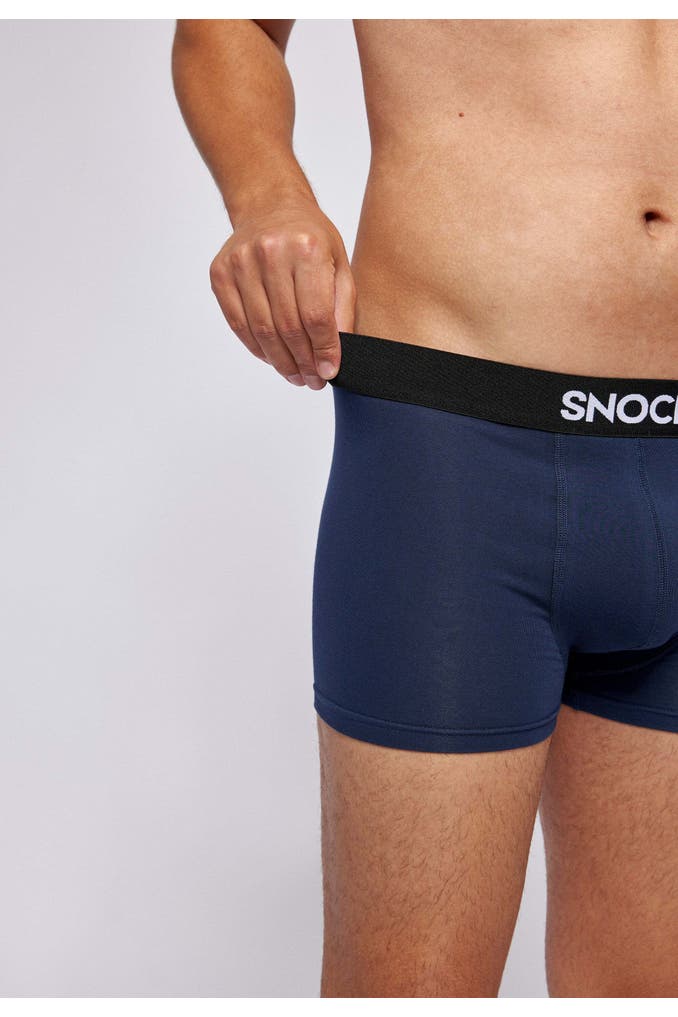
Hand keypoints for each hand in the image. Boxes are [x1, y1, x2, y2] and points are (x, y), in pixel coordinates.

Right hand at [209, 202, 355, 387]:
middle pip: (288, 326)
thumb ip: (341, 310)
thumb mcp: (339, 266)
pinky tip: (273, 358)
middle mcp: (271, 252)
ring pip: (262, 330)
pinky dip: (257, 348)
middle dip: (303, 361)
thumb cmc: (311, 239)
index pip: (316, 315)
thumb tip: (334, 357)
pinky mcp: (220, 274)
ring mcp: (240, 263)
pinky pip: (239, 324)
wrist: (270, 207)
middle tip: (313, 381)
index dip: (323, 350)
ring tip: (295, 376)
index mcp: (307, 249)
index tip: (329, 371)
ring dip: (280, 361)